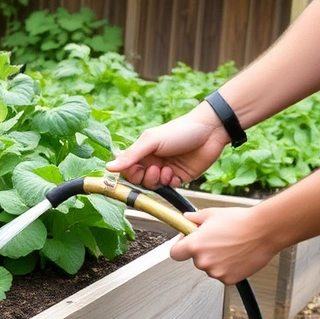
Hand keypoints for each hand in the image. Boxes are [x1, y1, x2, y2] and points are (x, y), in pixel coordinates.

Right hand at [106, 102, 231, 187]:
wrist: (211, 131)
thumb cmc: (179, 130)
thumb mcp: (152, 140)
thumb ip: (131, 155)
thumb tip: (109, 168)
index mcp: (143, 150)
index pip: (127, 167)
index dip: (127, 172)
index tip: (133, 170)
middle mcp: (152, 160)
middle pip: (138, 179)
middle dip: (143, 177)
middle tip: (152, 169)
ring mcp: (165, 170)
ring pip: (152, 185)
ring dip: (156, 180)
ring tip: (165, 169)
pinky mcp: (179, 177)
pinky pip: (168, 188)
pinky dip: (169, 182)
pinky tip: (174, 172)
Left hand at [169, 207, 279, 284]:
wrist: (264, 231)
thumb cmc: (241, 221)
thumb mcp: (212, 214)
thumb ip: (194, 219)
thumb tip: (186, 218)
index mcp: (195, 245)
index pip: (175, 253)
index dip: (180, 247)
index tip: (187, 242)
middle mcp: (203, 261)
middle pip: (195, 260)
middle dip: (203, 251)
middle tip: (217, 240)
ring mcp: (216, 272)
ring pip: (210, 267)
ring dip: (216, 260)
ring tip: (231, 246)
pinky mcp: (229, 279)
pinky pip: (223, 274)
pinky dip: (228, 267)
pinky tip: (237, 255)